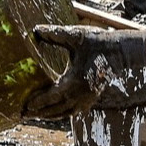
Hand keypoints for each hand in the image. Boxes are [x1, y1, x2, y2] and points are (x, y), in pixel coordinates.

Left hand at [25, 25, 145, 117]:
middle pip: (56, 110)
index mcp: (74, 81)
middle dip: (39, 113)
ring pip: (65, 113)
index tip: (26, 106)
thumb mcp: (75, 36)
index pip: (52, 97)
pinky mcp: (92, 98)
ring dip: (50, 116)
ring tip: (37, 116)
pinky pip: (74, 111)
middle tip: (24, 115)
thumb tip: (36, 29)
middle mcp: (80, 94)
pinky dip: (62, 113)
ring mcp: (87, 98)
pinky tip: (55, 112)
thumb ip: (55, 34)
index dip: (38, 102)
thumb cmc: (98, 42)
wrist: (121, 51)